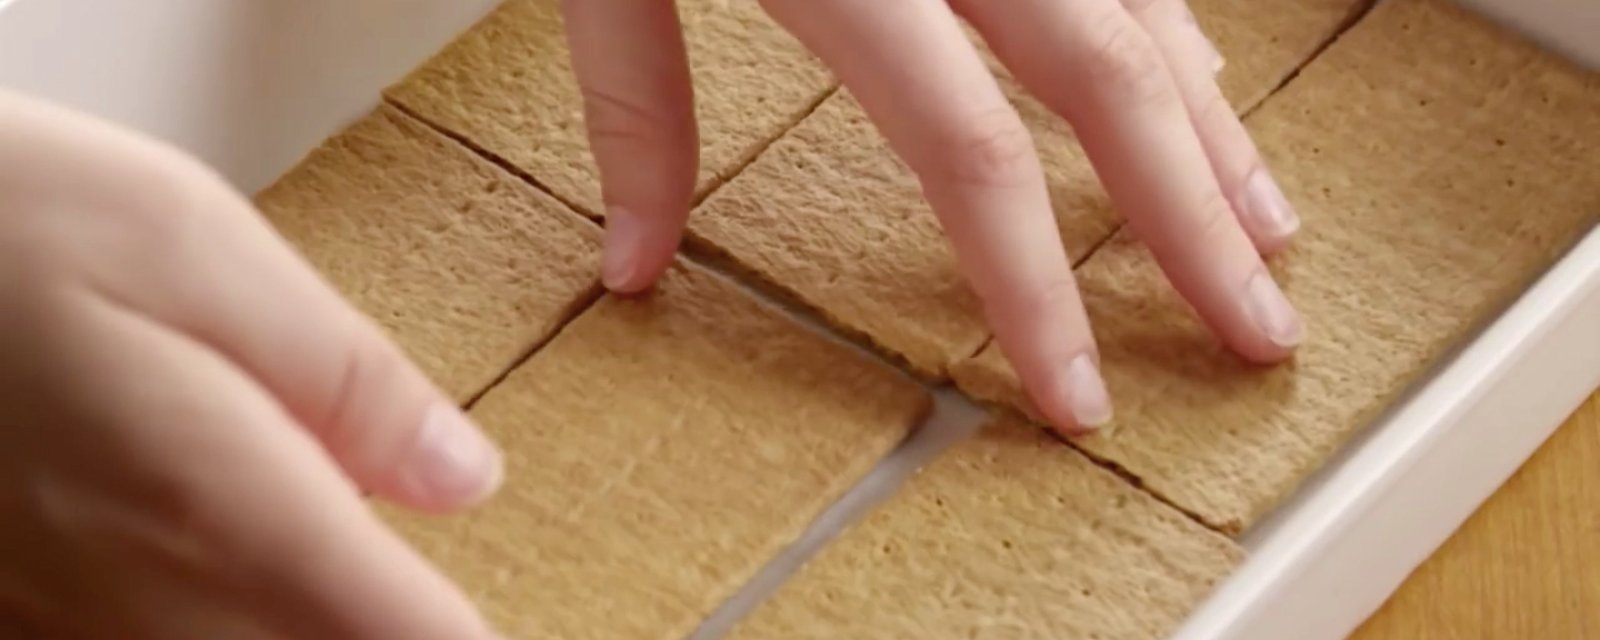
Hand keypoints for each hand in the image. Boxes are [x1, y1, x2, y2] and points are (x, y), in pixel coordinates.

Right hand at [0, 90, 502, 639]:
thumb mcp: (199, 249)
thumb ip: (347, 380)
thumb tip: (464, 474)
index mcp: (225, 506)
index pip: (404, 637)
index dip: (463, 638)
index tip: (497, 614)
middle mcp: (139, 600)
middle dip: (378, 632)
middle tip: (416, 588)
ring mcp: (59, 623)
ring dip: (299, 629)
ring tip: (334, 577)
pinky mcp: (12, 611)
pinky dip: (212, 623)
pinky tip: (225, 580)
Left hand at [561, 0, 1304, 432]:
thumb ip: (635, 101)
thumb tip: (635, 262)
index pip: (970, 157)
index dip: (1035, 293)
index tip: (1076, 392)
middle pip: (1109, 87)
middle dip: (1192, 226)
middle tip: (1259, 333)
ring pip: (1145, 8)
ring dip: (1213, 127)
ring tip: (1269, 229)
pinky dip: (1172, 27)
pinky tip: (1204, 84)